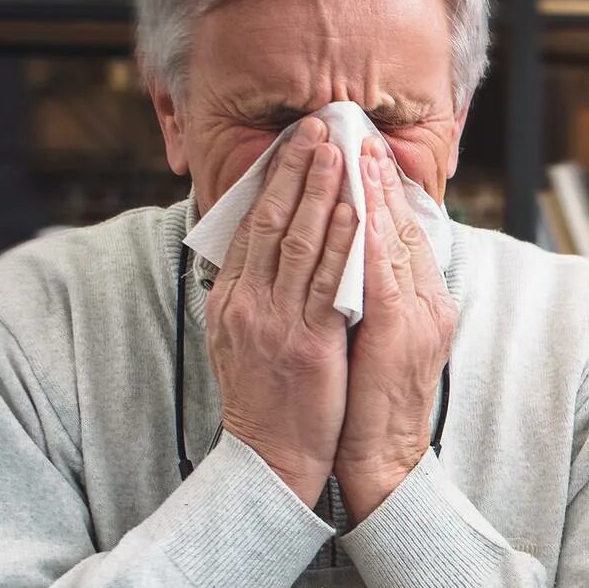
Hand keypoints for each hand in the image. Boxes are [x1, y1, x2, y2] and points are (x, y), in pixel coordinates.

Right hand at [206, 116, 356, 504]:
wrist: (269, 460)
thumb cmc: (267, 402)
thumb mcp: (242, 342)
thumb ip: (252, 297)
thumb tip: (262, 257)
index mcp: (231, 301)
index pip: (252, 227)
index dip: (274, 182)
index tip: (294, 145)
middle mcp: (248, 304)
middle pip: (272, 222)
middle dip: (296, 170)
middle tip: (317, 127)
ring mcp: (276, 322)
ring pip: (300, 243)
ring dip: (322, 191)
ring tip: (338, 151)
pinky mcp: (308, 344)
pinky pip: (328, 282)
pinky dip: (343, 242)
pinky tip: (357, 212)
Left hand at [334, 138, 458, 521]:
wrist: (382, 461)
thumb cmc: (369, 405)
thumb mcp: (376, 341)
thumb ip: (370, 299)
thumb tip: (347, 259)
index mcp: (424, 304)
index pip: (403, 233)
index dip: (383, 190)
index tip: (361, 151)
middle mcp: (429, 304)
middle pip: (403, 227)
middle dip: (378, 178)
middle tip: (354, 133)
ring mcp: (419, 318)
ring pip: (395, 241)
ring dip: (373, 193)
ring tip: (352, 152)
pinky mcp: (401, 334)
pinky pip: (383, 274)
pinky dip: (367, 236)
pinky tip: (352, 207)